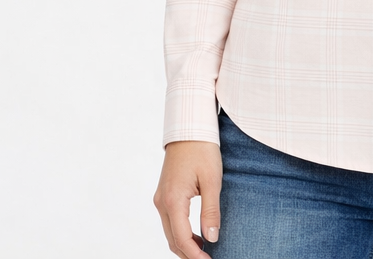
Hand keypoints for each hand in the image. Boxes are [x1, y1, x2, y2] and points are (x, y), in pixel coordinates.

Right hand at [153, 140, 222, 257]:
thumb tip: (212, 238)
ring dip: (184, 245)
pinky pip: (170, 221)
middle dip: (189, 254)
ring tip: (205, 251)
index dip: (195, 255)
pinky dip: (180, 233)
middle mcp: (162, 202)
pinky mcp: (164, 194)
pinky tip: (196, 235)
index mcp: (173, 200)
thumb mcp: (212, 180)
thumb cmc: (203, 149)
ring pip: (170, 232)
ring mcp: (160, 198)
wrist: (189, 127)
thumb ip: (211, 211)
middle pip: (173, 240)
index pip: (182, 239)